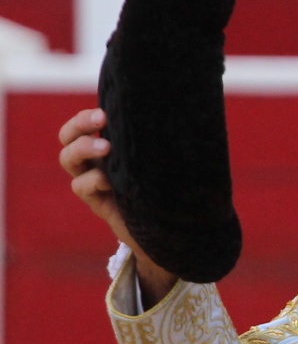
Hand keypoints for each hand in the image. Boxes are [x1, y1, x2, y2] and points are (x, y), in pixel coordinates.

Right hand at [58, 108, 177, 306]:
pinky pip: (81, 187)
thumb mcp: (170, 163)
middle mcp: (98, 163)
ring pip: (68, 159)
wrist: (178, 231)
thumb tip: (184, 114)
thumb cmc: (177, 190)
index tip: (107, 111)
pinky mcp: (99, 204)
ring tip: (106, 148)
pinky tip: (109, 181)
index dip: (86, 117)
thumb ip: (166, 143)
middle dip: (79, 125)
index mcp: (113, 148)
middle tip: (101, 119)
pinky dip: (92, 180)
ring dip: (83, 148)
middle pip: (68, 137)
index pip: (86, 125)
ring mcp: (95, 183)